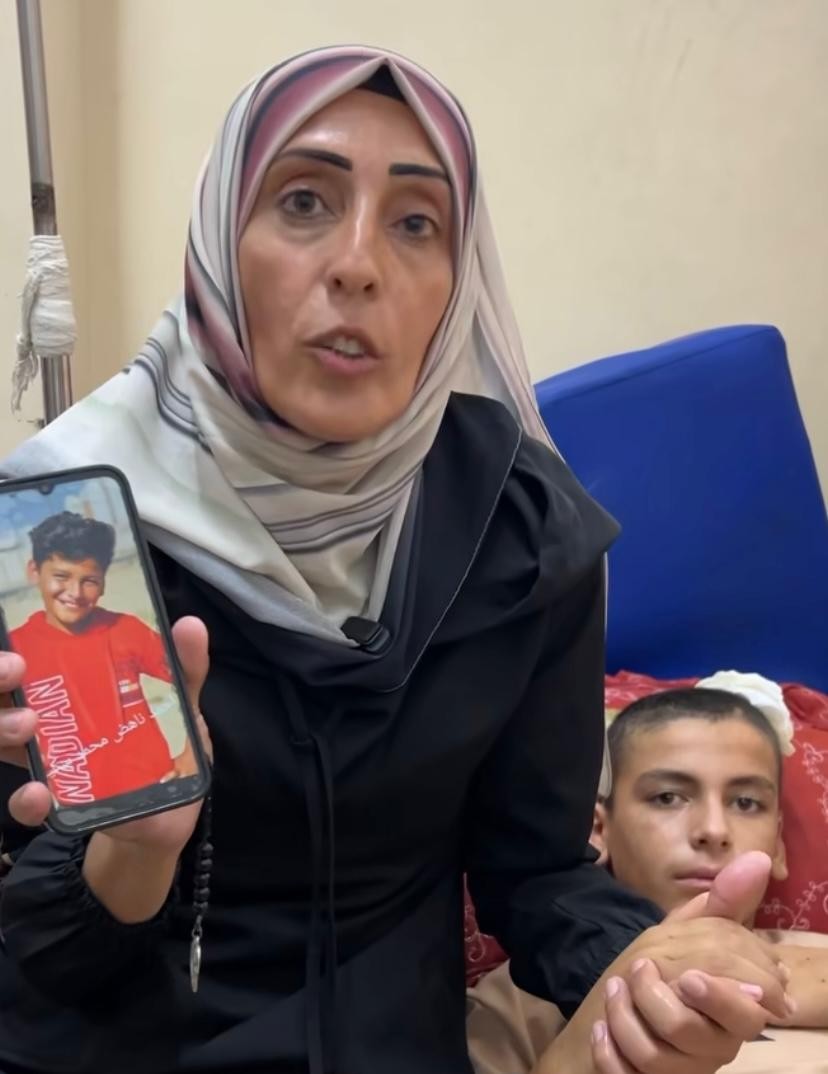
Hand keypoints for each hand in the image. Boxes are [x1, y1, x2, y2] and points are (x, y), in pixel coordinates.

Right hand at [0, 617, 211, 856]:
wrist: (170, 814)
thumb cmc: (168, 748)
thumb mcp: (181, 705)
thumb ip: (183, 668)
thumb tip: (190, 625)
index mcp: (77, 688)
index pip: (28, 663)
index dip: (10, 654)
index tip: (17, 645)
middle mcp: (50, 720)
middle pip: (3, 696)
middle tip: (15, 671)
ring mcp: (50, 761)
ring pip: (2, 739)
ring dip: (3, 728)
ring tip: (27, 724)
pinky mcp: (59, 803)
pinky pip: (25, 802)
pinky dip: (25, 799)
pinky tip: (37, 793)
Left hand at [590, 853, 790, 1072]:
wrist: (613, 1008)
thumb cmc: (662, 970)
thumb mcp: (688, 934)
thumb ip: (723, 906)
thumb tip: (757, 859)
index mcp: (730, 1013)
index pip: (747, 1015)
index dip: (721, 997)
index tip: (688, 976)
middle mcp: (711, 1047)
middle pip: (695, 1037)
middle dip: (657, 1001)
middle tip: (638, 970)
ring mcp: (678, 1069)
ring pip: (656, 1057)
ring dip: (625, 1017)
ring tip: (614, 990)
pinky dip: (608, 1053)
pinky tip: (599, 1031)